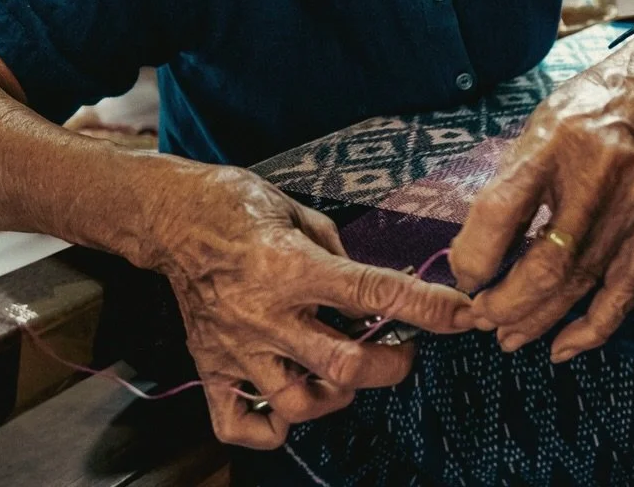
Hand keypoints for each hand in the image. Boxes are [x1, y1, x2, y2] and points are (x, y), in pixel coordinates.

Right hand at [147, 163, 472, 448]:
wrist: (171, 217)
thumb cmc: (239, 205)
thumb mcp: (302, 214)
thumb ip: (340, 256)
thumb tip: (374, 288)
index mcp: (292, 268)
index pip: (373, 293)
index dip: (426, 307)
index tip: (462, 313)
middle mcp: (266, 315)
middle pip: (344, 364)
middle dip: (391, 365)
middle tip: (405, 352)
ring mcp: (236, 348)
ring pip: (300, 402)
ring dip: (338, 395)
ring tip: (347, 373)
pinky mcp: (210, 367)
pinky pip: (238, 423)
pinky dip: (271, 427)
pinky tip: (291, 405)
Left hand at [450, 31, 633, 362]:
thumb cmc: (589, 108)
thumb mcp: (538, 126)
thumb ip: (510, 182)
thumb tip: (475, 248)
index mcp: (555, 143)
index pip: (503, 209)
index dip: (474, 254)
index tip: (463, 273)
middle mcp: (596, 178)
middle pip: (545, 262)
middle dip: (504, 302)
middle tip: (481, 315)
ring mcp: (630, 209)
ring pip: (579, 285)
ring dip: (537, 320)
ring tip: (506, 334)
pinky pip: (622, 293)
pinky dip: (591, 328)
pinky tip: (562, 346)